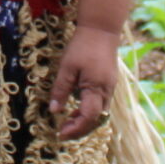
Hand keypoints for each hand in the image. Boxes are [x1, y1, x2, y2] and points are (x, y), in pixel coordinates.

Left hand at [49, 26, 119, 140]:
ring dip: (84, 121)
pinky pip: (100, 104)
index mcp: (96, 88)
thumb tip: (54, 111)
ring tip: (67, 122)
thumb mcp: (67, 68)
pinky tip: (76, 109)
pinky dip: (89, 111)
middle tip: (62, 132)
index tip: (60, 134)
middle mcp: (106, 91)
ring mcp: (109, 88)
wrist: (101, 29)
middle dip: (80, 129)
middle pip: (96, 120)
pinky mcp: (108, 84)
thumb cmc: (82, 46)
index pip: (88, 118)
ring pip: (100, 114)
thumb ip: (61, 90)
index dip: (75, 129)